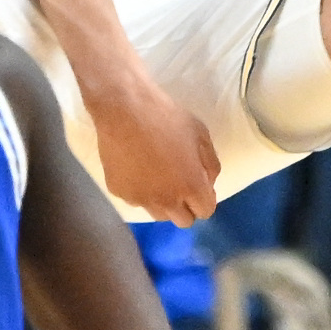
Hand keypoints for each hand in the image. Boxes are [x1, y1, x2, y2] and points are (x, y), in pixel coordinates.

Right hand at [88, 76, 217, 225]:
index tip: (199, 186)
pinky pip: (135, 200)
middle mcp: (167, 200)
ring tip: (158, 178)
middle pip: (183, 221)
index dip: (205, 199)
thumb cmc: (166, 117)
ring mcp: (140, 199)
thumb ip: (211, 164)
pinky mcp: (119, 192)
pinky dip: (140, 191)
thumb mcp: (201, 133)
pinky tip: (137, 169)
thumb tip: (208, 183)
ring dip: (164, 203)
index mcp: (190, 186)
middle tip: (180, 184)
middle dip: (186, 206)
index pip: (205, 211)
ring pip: (158, 214)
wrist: (124, 108)